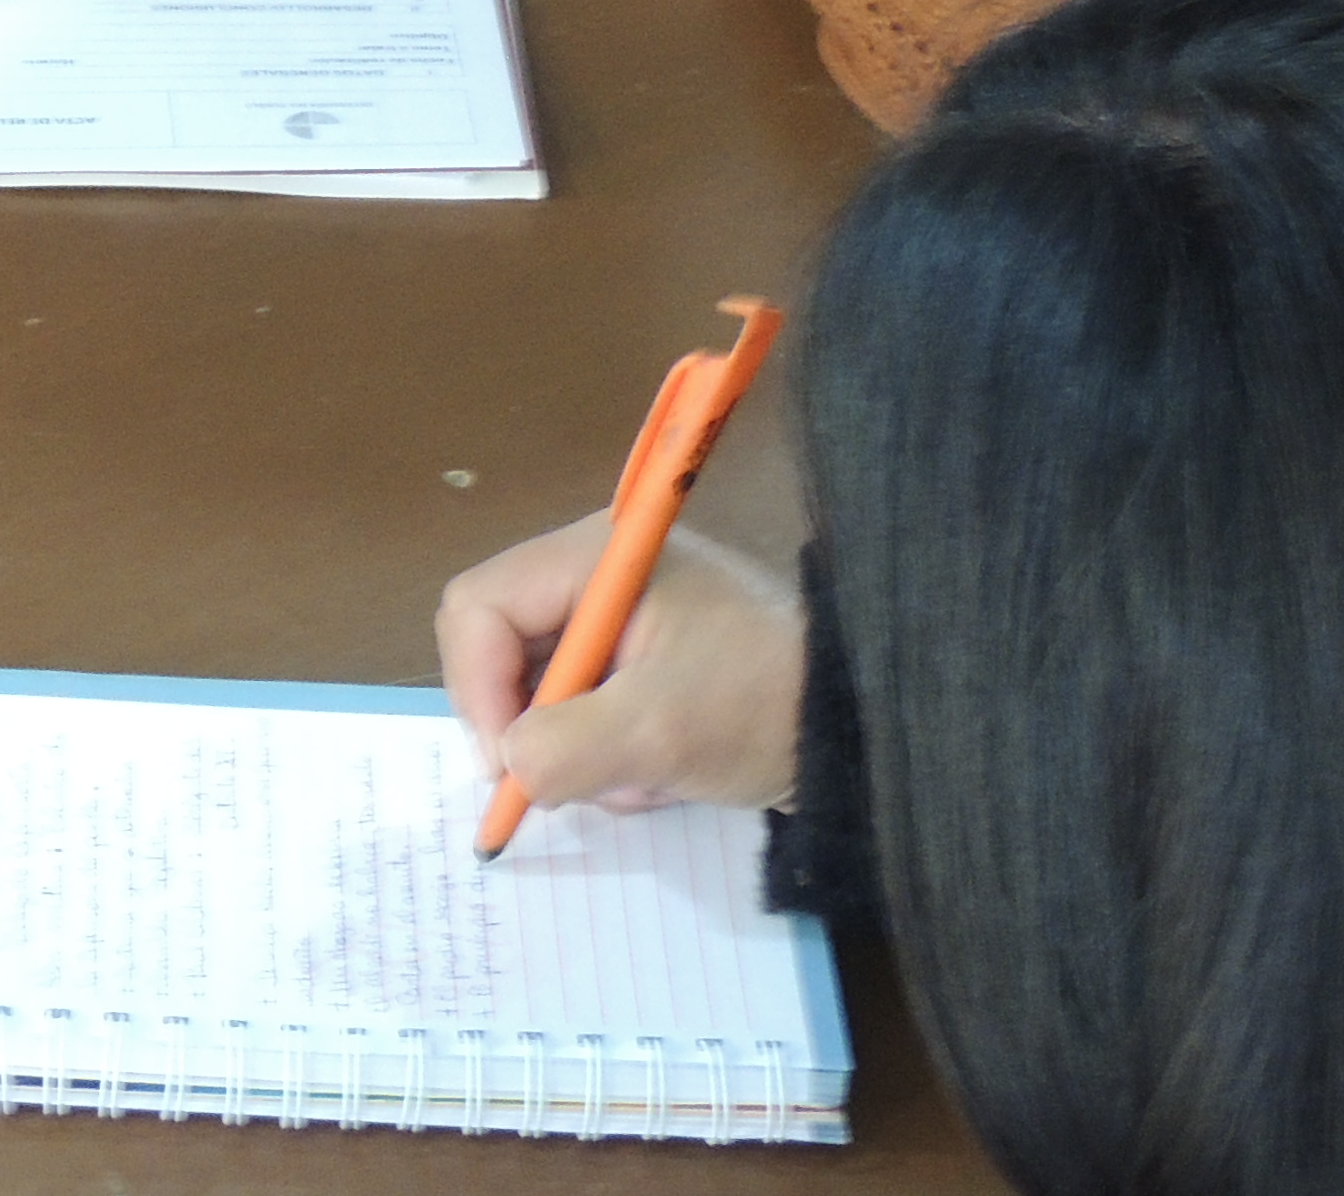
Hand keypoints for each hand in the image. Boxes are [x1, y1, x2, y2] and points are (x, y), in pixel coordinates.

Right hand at [435, 513, 804, 815]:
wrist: (867, 731)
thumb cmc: (759, 705)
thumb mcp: (658, 731)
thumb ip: (564, 747)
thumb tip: (509, 768)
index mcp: (590, 558)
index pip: (478, 609)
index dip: (477, 689)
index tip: (509, 767)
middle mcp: (593, 577)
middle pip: (502, 651)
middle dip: (533, 728)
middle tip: (570, 784)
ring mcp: (619, 620)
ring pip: (539, 692)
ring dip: (575, 750)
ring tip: (641, 779)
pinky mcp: (643, 663)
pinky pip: (582, 711)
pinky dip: (606, 754)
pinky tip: (659, 774)